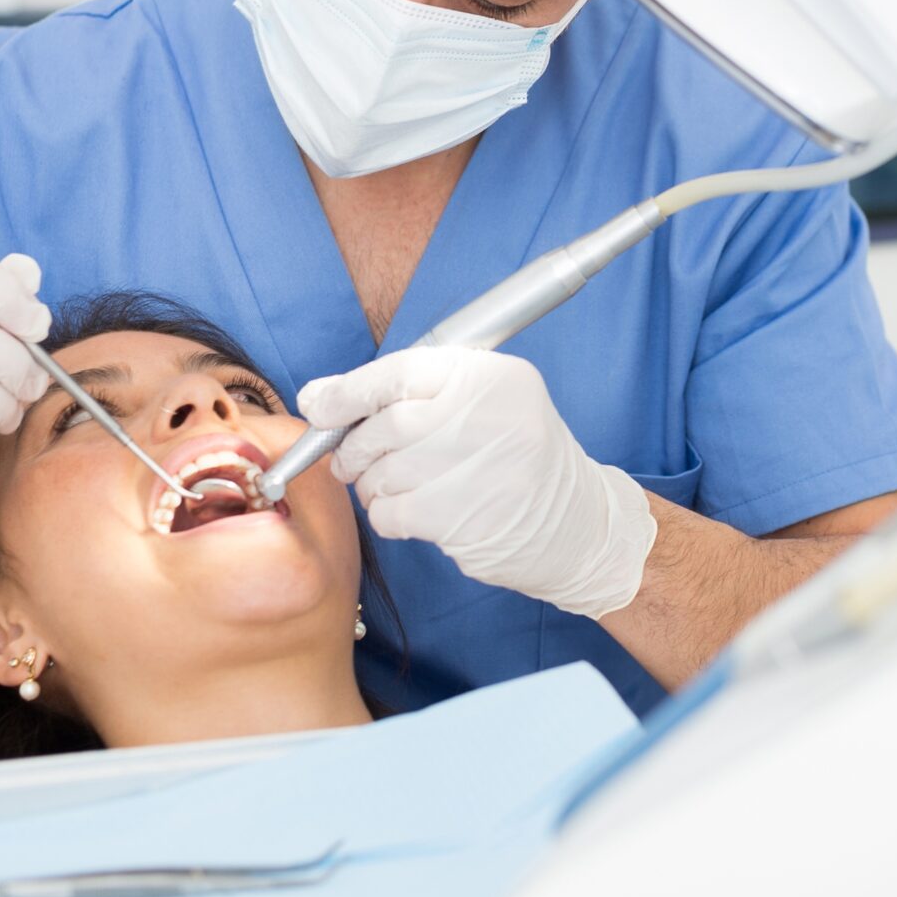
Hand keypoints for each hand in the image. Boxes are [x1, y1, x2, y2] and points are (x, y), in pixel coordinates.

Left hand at [299, 347, 656, 618]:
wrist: (577, 524)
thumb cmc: (518, 455)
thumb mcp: (487, 401)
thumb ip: (415, 391)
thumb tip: (321, 398)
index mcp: (492, 378)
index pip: (400, 372)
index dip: (348, 391)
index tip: (319, 404)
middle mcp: (486, 418)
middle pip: (383, 426)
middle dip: (354, 445)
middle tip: (351, 457)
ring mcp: (476, 471)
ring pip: (380, 473)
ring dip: (372, 482)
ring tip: (399, 484)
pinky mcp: (461, 520)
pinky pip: (390, 513)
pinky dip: (388, 514)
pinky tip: (416, 510)